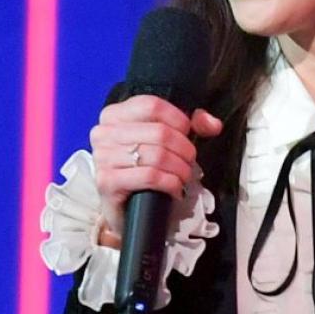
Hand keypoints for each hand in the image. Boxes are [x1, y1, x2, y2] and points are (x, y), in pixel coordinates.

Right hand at [89, 95, 222, 240]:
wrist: (126, 208)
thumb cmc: (145, 168)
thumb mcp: (167, 140)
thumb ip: (192, 124)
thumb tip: (211, 124)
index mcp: (114, 115)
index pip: (152, 105)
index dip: (178, 119)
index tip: (188, 133)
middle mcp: (103, 133)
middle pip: (159, 132)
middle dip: (184, 149)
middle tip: (189, 161)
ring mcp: (102, 158)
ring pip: (157, 155)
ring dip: (180, 168)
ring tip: (184, 175)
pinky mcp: (107, 182)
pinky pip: (150, 176)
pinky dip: (171, 183)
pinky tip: (175, 189)